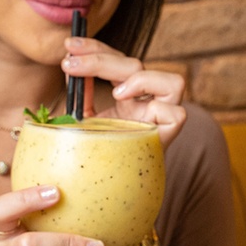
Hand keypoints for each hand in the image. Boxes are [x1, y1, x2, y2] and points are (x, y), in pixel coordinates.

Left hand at [61, 37, 186, 147]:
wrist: (96, 197)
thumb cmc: (87, 156)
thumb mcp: (78, 121)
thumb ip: (79, 95)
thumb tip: (70, 66)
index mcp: (129, 97)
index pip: (118, 60)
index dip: (96, 48)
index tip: (68, 47)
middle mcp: (147, 105)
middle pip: (137, 66)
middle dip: (102, 58)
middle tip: (69, 62)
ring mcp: (160, 120)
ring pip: (174, 82)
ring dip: (140, 78)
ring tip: (112, 90)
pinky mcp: (165, 139)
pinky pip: (178, 115)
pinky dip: (157, 107)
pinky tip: (123, 102)